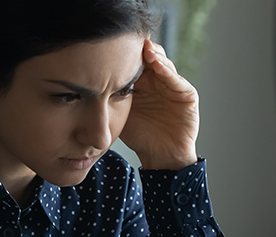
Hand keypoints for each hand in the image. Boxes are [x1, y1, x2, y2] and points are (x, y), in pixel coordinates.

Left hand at [120, 39, 199, 169]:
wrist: (160, 157)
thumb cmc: (139, 137)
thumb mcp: (121, 113)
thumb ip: (111, 96)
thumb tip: (88, 80)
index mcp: (143, 84)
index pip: (136, 62)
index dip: (127, 54)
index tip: (114, 45)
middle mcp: (159, 82)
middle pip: (152, 58)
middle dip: (142, 50)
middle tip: (130, 41)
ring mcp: (174, 87)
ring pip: (165, 65)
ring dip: (156, 56)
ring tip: (145, 49)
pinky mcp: (187, 96)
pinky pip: (178, 81)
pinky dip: (168, 72)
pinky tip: (158, 65)